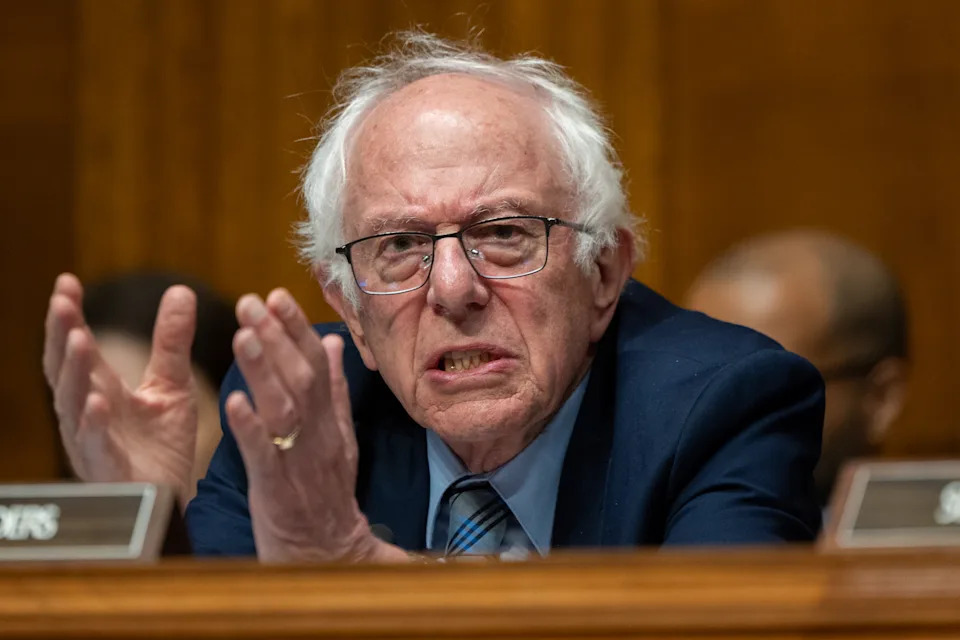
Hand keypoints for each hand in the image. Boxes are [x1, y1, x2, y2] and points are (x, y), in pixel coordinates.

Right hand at [43, 274, 198, 504]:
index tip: (66, 281)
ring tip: (80, 339)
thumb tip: (180, 290)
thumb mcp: (171, 384)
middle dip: (61, 336)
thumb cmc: (162, 446)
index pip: (75, 348)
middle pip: (64, 371)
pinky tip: (98, 402)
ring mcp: (91, 443)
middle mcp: (85, 414)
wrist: (174, 501)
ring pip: (72, 405)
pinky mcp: (108, 471)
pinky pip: (95, 446)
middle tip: (63, 303)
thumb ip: (172, 341)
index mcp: (98, 390)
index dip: (67, 317)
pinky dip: (93, 424)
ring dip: (74, 372)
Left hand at [226, 289, 406, 562]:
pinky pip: (265, 455)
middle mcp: (319, 434)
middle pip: (301, 378)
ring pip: (284, 408)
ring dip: (264, 370)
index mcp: (331, 420)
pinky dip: (250, 428)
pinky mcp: (278, 489)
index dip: (297, 329)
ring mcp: (300, 460)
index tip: (277, 295)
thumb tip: (333, 343)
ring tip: (242, 334)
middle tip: (251, 301)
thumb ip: (334, 390)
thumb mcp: (339, 436)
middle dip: (276, 337)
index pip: (317, 365)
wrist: (328, 551)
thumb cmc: (325, 491)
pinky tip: (233, 402)